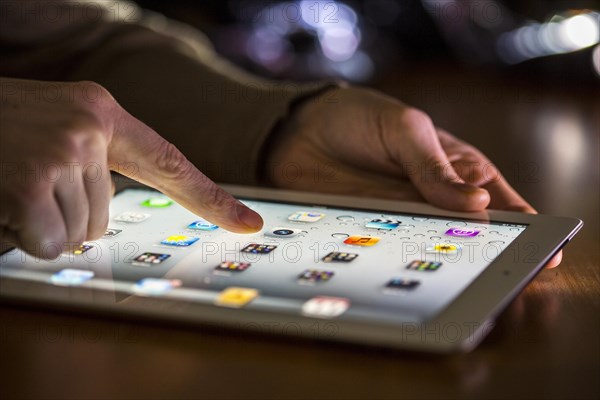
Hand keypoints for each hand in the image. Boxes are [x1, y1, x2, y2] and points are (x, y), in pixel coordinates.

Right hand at [0, 78, 262, 258]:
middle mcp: (90, 126)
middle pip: (106, 216)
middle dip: (67, 215)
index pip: (172, 163)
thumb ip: (90, 164)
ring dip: (43, 224)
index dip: (214, 198)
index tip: (251, 222)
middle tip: (26, 182)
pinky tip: (4, 200)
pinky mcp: (31, 180)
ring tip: (12, 185)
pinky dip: (24, 236)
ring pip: (79, 233)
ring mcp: (62, 151)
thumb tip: (100, 225)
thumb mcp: (51, 129)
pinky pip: (49, 243)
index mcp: (102, 112)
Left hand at [265, 87, 560, 267]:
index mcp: (456, 170)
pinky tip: (397, 278)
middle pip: (468, 236)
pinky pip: (388, 255)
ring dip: (438, 268)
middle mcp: (433, 201)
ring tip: (448, 285)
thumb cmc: (361, 118)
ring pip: (430, 252)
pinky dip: (395, 267)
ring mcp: (402, 221)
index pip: (499, 204)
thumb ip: (435, 167)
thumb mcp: (405, 129)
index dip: (524, 228)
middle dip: (483, 257)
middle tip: (492, 279)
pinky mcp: (370, 234)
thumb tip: (479, 204)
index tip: (541, 254)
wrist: (298, 129)